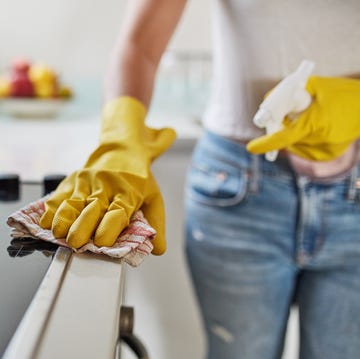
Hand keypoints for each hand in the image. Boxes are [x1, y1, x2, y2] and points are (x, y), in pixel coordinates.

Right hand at [40, 97, 175, 254]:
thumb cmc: (138, 179)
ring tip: (59, 234)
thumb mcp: (153, 198)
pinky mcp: (73, 180)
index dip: (108, 228)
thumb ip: (155, 224)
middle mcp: (106, 186)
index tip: (102, 242)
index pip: (117, 212)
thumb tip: (158, 250)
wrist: (122, 150)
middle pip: (92, 209)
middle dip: (82, 228)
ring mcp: (88, 182)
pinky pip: (59, 196)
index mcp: (128, 193)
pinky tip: (46, 222)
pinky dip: (51, 210)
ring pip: (72, 203)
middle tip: (76, 243)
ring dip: (64, 220)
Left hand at [247, 76, 359, 160]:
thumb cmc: (342, 93)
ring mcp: (323, 151)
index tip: (251, 148)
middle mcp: (318, 141)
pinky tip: (316, 127)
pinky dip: (302, 138)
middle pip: (287, 139)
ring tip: (311, 117)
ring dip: (293, 133)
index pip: (284, 137)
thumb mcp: (315, 85)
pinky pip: (304, 147)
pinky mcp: (326, 155)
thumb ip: (290, 93)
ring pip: (294, 144)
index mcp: (315, 123)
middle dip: (281, 128)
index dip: (266, 144)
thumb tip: (269, 101)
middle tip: (287, 116)